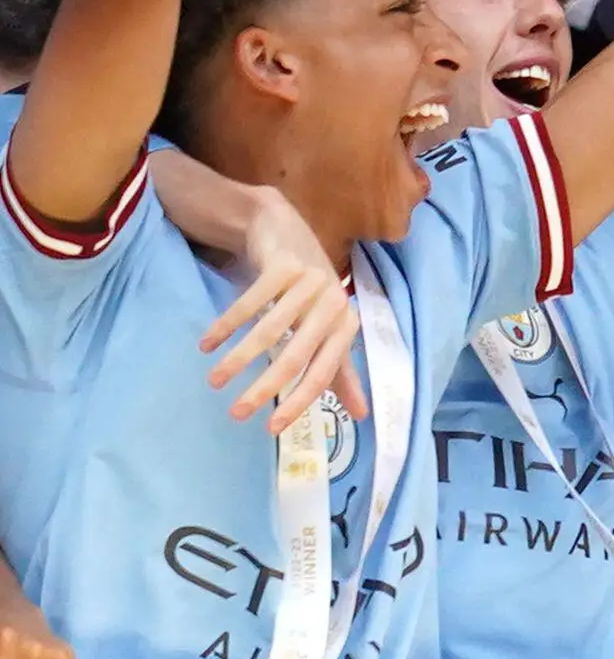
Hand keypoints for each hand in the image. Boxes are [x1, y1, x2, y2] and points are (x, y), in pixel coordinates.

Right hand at [197, 185, 372, 433]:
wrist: (284, 230)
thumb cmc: (308, 290)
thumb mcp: (326, 328)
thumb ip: (340, 369)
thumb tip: (361, 414)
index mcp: (346, 326)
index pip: (324, 373)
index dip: (299, 402)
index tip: (270, 428)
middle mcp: (334, 304)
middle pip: (296, 356)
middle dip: (265, 388)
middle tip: (236, 414)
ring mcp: (310, 282)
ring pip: (269, 332)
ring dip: (238, 360)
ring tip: (214, 381)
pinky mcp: (284, 265)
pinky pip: (249, 303)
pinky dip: (225, 326)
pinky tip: (207, 344)